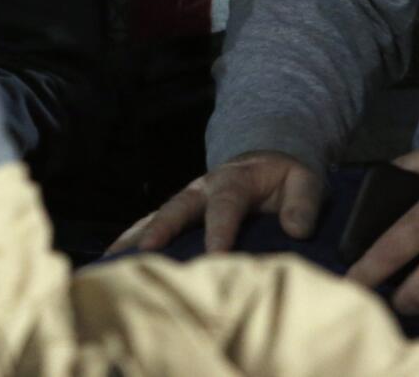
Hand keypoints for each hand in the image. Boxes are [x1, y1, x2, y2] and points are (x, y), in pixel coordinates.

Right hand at [108, 150, 322, 254]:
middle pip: (178, 207)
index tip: (215, 254)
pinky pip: (151, 223)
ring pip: (157, 215)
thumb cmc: (286, 177)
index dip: (220, 229)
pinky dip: (132, 238)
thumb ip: (303, 202)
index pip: (226, 206)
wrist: (268, 160)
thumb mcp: (305, 180)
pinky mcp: (180, 212)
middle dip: (162, 229)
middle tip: (146, 251)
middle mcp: (203, 188)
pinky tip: (114, 258)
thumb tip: (296, 229)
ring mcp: (188, 200)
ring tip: (113, 258)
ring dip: (135, 235)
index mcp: (235, 181)